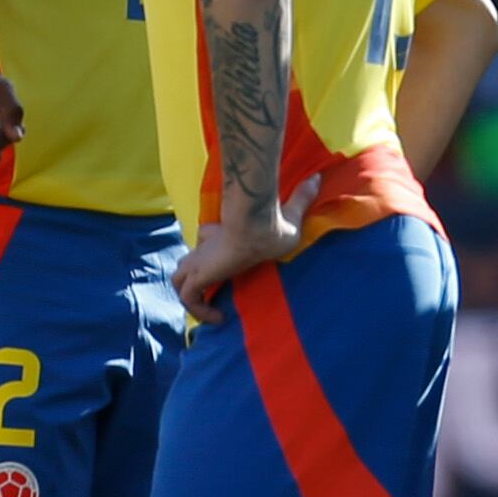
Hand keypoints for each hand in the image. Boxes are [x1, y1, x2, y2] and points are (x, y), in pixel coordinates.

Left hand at [172, 176, 318, 323]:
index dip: (209, 245)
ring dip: (192, 295)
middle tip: (211, 291)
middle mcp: (208, 247)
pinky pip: (188, 297)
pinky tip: (218, 318)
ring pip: (180, 278)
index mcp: (224, 234)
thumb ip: (301, 199)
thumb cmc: (273, 225)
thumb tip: (317, 178)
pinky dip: (199, 310)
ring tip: (211, 310)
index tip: (224, 263)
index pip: (205, 238)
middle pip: (188, 260)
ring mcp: (201, 260)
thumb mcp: (292, 217)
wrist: (257, 226)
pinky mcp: (200, 274)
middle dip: (194, 274)